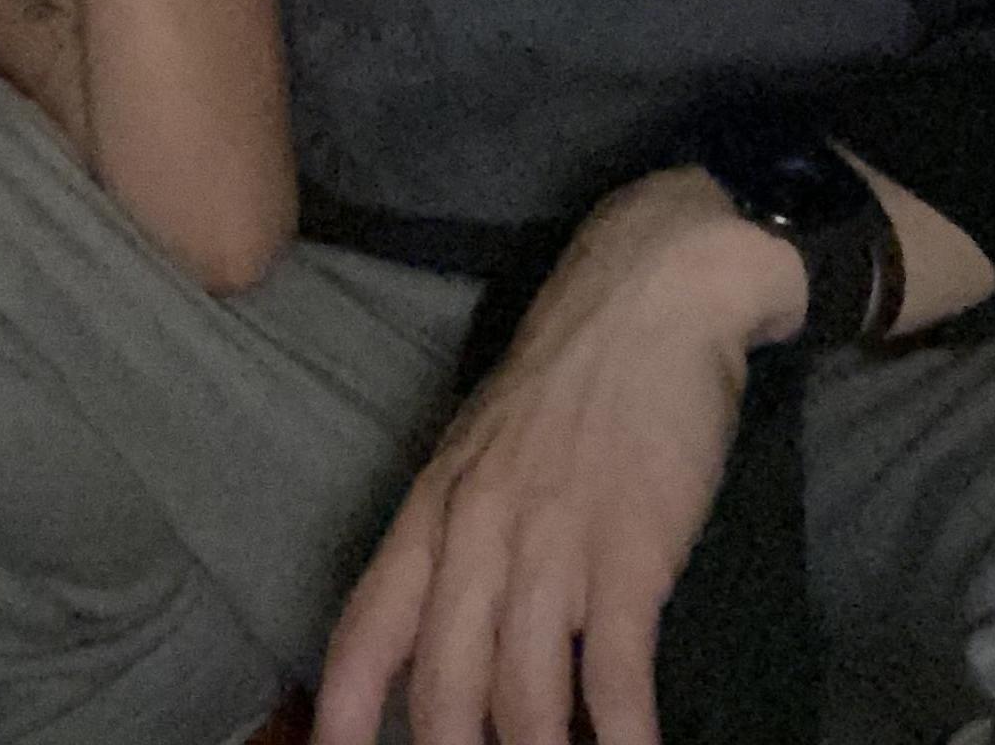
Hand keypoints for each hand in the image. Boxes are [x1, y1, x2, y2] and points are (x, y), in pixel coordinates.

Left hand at [313, 169, 802, 744]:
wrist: (648, 294)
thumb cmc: (567, 377)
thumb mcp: (484, 447)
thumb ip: (461, 533)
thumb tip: (453, 628)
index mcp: (435, 504)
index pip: (370, 624)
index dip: (346, 705)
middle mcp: (479, 530)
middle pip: (446, 685)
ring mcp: (553, 543)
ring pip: (524, 695)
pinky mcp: (630, 551)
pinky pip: (614, 674)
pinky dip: (622, 737)